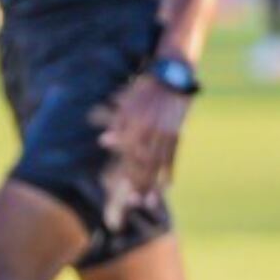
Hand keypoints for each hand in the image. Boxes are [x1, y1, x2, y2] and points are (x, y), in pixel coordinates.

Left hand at [94, 72, 190, 231]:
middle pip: (145, 164)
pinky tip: (167, 185)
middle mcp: (152, 132)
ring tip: (150, 202)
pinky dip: (170, 171)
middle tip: (135, 203)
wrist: (171, 76)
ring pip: (159, 164)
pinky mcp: (177, 133)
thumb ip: (115, 124)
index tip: (123, 189)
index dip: (127, 174)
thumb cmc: (142, 90)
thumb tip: (103, 142)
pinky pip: (173, 156)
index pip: (130, 156)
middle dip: (140, 185)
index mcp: (136, 124)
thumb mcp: (125, 103)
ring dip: (154, 184)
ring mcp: (166, 134)